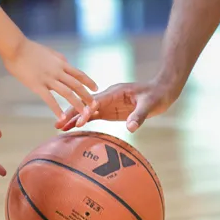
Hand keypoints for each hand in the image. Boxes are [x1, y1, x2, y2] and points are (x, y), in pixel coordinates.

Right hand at [3, 38, 97, 120]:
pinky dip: (56, 109)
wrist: (15, 47)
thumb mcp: (49, 52)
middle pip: (77, 85)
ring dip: (77, 104)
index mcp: (61, 62)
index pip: (79, 74)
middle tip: (95, 105)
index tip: (95, 88)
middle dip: (87, 96)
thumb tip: (64, 65)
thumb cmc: (29, 49)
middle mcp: (58, 71)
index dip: (88, 82)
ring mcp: (48, 78)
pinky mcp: (37, 85)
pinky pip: (49, 99)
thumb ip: (58, 60)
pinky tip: (61, 118)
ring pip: (67, 93)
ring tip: (84, 114)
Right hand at [55, 80, 176, 132]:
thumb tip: (131, 128)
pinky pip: (93, 116)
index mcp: (115, 92)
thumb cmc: (157, 95)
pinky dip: (83, 122)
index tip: (79, 121)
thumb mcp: (150, 105)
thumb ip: (139, 116)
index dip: (87, 110)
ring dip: (74, 118)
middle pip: (86, 104)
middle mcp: (108, 97)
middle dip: (72, 113)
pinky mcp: (110, 111)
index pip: (97, 101)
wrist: (162, 91)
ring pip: (86, 110)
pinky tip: (72, 128)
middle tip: (58, 123)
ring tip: (59, 127)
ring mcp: (108, 103)